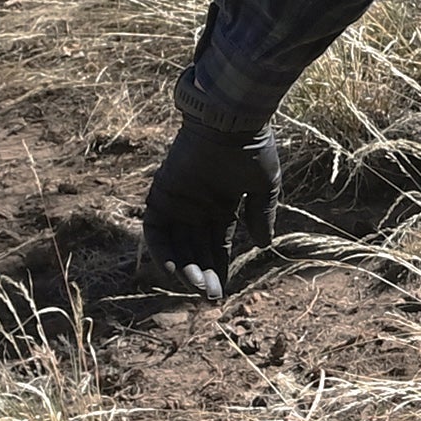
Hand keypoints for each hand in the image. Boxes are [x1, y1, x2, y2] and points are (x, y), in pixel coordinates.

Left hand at [140, 114, 280, 297]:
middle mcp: (197, 208)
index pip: (217, 246)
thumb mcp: (264, 187)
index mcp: (221, 206)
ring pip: (177, 246)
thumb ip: (260, 215)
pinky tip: (175, 271)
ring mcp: (178, 203)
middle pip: (196, 251)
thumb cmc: (251, 150)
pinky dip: (163, 252)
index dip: (220, 269)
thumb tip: (264, 245)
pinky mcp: (160, 196)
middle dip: (203, 276)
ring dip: (185, 269)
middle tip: (211, 298)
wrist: (230, 122)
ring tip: (198, 288)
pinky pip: (156, 231)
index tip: (224, 293)